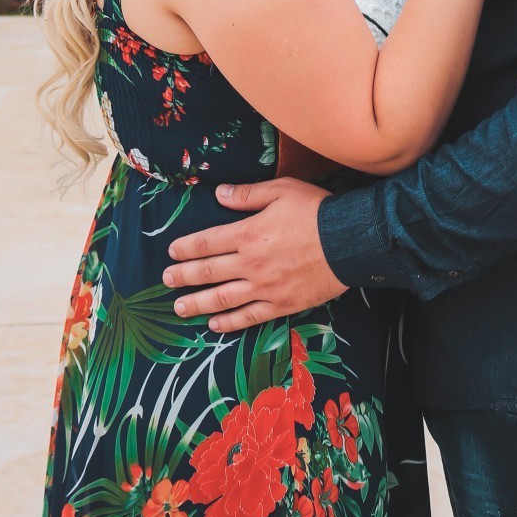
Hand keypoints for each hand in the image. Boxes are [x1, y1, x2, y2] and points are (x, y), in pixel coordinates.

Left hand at [162, 178, 345, 330]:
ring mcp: (265, 288)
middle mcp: (251, 264)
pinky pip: (249, 317)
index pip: (207, 242)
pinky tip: (214, 325)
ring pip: (222, 299)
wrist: (350, 242)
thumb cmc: (316, 211)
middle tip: (166, 279)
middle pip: (208, 273)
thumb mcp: (281, 191)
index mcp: (248, 234)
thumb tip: (219, 194)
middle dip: (184, 276)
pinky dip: (229, 322)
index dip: (186, 248)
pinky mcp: (281, 304)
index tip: (171, 252)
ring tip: (180, 308)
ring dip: (198, 303)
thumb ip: (247, 195)